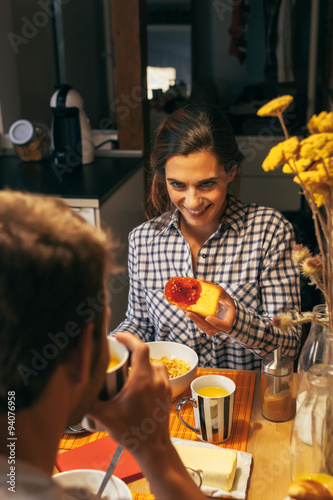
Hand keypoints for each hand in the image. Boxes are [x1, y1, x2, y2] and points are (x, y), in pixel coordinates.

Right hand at [87, 332, 171, 456]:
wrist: (153, 448)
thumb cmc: (131, 432)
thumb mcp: (104, 416)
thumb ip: (88, 402)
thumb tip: (76, 391)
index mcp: (142, 379)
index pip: (139, 348)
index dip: (129, 338)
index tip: (118, 336)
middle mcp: (156, 379)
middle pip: (146, 355)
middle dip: (133, 351)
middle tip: (120, 355)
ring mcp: (165, 386)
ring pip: (156, 364)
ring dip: (143, 363)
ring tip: (130, 370)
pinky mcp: (167, 394)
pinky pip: (161, 375)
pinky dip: (151, 373)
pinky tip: (140, 383)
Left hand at [186, 279, 235, 336]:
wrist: (227, 312)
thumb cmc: (226, 303)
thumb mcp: (223, 294)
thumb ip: (214, 287)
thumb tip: (200, 278)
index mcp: (229, 319)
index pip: (225, 325)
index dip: (216, 323)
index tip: (208, 317)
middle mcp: (222, 327)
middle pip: (210, 328)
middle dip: (199, 320)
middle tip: (189, 313)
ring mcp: (215, 329)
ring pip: (204, 328)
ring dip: (195, 320)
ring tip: (187, 312)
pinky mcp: (208, 328)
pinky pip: (201, 326)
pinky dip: (195, 319)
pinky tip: (189, 313)